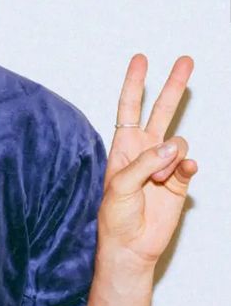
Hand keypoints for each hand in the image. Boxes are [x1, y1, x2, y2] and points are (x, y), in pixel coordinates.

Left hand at [98, 54, 198, 268]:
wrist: (132, 245)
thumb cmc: (115, 216)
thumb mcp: (118, 187)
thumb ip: (143, 164)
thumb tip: (172, 146)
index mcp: (123, 146)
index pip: (129, 107)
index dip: (134, 83)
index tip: (140, 59)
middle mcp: (144, 150)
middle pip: (161, 110)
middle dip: (172, 86)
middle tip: (186, 61)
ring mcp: (164, 164)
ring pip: (178, 141)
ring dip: (170, 159)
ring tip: (157, 181)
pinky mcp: (180, 180)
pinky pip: (190, 164)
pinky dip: (186, 168)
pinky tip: (177, 177)